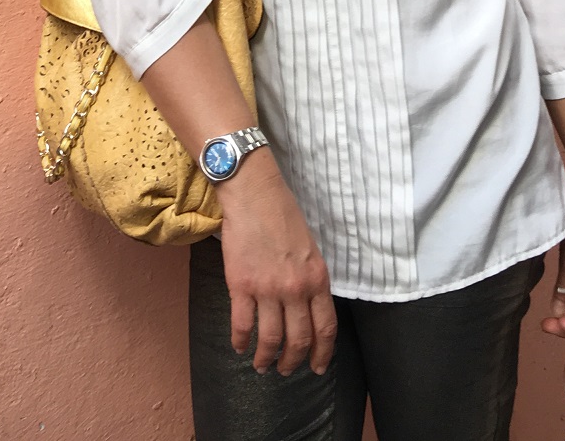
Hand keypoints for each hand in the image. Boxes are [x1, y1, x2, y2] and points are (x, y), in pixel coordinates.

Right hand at [218, 151, 336, 376]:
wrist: (254, 195)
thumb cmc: (283, 215)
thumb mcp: (311, 249)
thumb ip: (311, 280)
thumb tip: (308, 309)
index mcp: (317, 279)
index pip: (325, 328)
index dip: (322, 354)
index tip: (317, 367)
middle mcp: (295, 289)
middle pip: (298, 340)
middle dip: (292, 361)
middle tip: (286, 370)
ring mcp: (267, 289)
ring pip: (270, 339)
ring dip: (266, 358)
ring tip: (262, 365)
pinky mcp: (241, 285)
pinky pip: (242, 324)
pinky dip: (240, 341)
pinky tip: (239, 346)